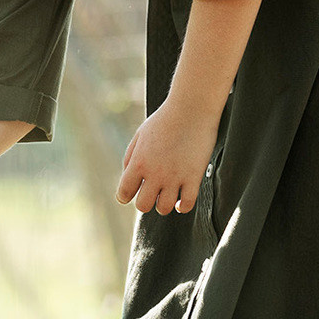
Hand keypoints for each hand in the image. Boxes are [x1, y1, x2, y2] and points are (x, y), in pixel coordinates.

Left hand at [118, 100, 222, 215]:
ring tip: (167, 195)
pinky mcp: (193, 177)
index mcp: (138, 162)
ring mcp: (174, 177)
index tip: (131, 193)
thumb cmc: (164, 120)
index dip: (125, 196)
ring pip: (164, 209)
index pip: (124, 193)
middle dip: (145, 202)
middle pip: (143, 206)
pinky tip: (181, 201)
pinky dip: (182, 207)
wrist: (191, 109)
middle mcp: (154, 173)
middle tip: (152, 193)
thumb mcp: (140, 135)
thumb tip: (127, 176)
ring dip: (163, 205)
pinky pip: (187, 204)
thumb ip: (131, 157)